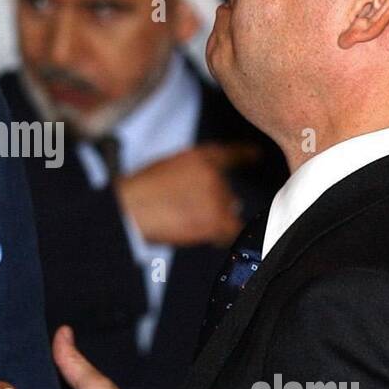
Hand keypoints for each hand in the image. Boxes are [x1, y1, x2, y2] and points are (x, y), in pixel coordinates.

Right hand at [115, 142, 256, 246]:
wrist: (132, 210)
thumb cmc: (140, 192)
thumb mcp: (166, 166)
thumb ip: (191, 170)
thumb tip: (205, 186)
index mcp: (199, 156)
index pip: (231, 153)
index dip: (246, 154)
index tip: (256, 154)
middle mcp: (213, 173)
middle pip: (226, 190)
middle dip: (213, 201)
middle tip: (188, 209)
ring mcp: (217, 196)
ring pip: (227, 210)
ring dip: (213, 217)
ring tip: (186, 220)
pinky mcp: (216, 219)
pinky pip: (231, 230)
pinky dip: (221, 234)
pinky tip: (208, 235)